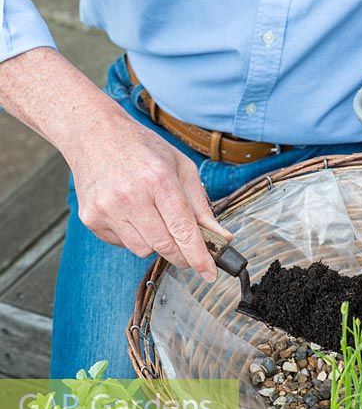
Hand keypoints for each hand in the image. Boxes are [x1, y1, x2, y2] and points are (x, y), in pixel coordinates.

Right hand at [69, 110, 231, 280]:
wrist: (93, 133)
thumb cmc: (142, 148)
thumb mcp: (180, 167)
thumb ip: (201, 206)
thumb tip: (222, 238)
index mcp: (158, 179)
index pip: (183, 230)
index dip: (199, 256)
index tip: (209, 274)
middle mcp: (130, 196)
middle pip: (165, 246)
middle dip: (181, 255)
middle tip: (188, 251)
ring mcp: (107, 208)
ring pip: (143, 250)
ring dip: (155, 242)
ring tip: (151, 214)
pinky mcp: (91, 218)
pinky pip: (123, 244)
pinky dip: (133, 235)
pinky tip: (130, 212)